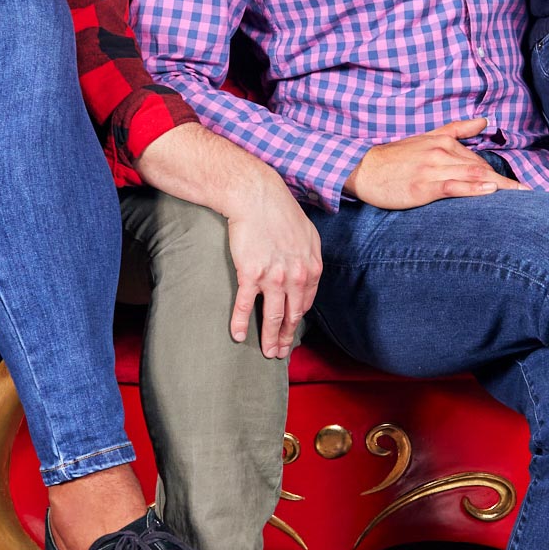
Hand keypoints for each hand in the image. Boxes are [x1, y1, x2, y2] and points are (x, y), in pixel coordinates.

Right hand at [222, 174, 322, 359]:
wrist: (256, 196)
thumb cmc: (281, 211)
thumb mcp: (307, 234)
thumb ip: (309, 258)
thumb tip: (308, 274)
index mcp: (311, 267)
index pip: (306, 303)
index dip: (297, 320)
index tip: (291, 330)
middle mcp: (296, 276)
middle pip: (292, 315)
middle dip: (286, 337)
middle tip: (280, 353)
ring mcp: (274, 276)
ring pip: (272, 316)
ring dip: (269, 338)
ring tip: (266, 353)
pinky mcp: (250, 273)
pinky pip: (244, 304)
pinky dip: (239, 323)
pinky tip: (237, 336)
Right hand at [343, 117, 524, 207]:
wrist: (364, 168)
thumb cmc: (395, 157)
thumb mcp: (427, 137)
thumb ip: (458, 129)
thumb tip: (485, 120)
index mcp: (444, 142)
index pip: (480, 160)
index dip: (502, 175)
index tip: (525, 187)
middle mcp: (441, 152)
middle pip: (481, 168)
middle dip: (507, 183)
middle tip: (530, 195)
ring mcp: (433, 169)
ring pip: (472, 175)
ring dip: (499, 186)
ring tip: (522, 196)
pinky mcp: (424, 185)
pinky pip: (453, 185)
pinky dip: (473, 187)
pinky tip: (490, 190)